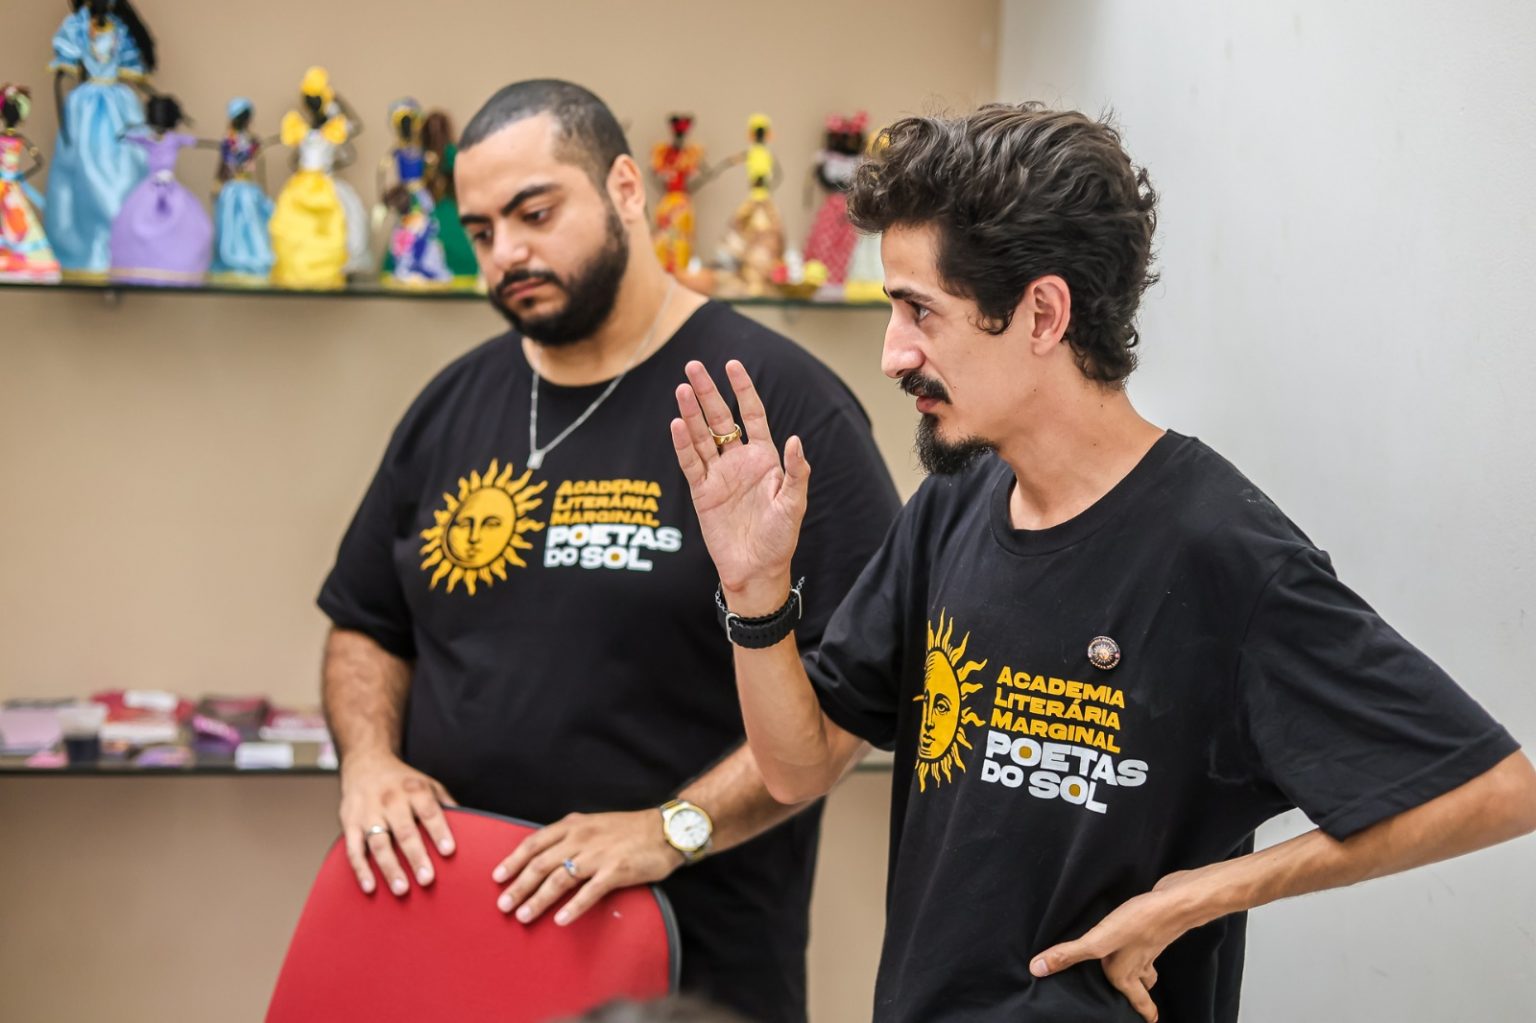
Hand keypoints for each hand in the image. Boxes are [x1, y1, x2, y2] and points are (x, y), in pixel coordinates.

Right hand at [338, 750, 457, 896]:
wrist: (366, 764)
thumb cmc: (403, 781)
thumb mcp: (428, 784)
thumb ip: (447, 805)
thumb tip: (472, 826)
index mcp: (414, 790)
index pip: (430, 812)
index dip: (439, 831)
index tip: (448, 851)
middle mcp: (391, 800)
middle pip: (404, 831)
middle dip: (416, 856)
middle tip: (427, 879)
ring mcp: (368, 812)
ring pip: (379, 843)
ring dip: (390, 868)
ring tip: (402, 889)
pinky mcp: (349, 823)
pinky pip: (354, 849)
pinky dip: (361, 869)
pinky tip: (370, 887)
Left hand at [491, 810, 684, 926]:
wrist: (666, 830)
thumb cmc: (628, 830)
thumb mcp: (593, 824)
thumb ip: (569, 837)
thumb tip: (543, 857)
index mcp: (574, 825)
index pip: (534, 843)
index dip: (513, 860)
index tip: (497, 877)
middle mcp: (581, 838)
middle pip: (541, 864)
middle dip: (518, 886)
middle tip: (503, 906)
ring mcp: (598, 855)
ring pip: (559, 879)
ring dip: (537, 899)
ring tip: (523, 916)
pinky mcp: (616, 871)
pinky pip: (589, 892)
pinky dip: (572, 907)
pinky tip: (560, 920)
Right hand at [671, 359, 808, 611]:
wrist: (756, 569)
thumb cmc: (779, 538)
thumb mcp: (794, 504)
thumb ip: (795, 472)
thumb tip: (794, 440)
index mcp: (764, 459)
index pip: (751, 415)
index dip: (742, 389)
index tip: (732, 365)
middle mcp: (739, 462)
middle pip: (720, 419)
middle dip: (708, 392)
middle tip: (693, 366)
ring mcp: (718, 475)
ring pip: (701, 437)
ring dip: (691, 413)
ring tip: (681, 388)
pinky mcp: (702, 492)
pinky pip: (690, 463)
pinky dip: (683, 444)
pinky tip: (676, 423)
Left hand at [1029, 870, 1204, 1022]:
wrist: (1177, 901)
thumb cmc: (1140, 923)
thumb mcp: (1100, 941)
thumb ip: (1070, 955)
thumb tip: (1037, 969)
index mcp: (1126, 975)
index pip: (1140, 1004)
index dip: (1144, 1014)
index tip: (1149, 1021)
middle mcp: (1139, 964)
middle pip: (1141, 987)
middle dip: (1139, 996)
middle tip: (1138, 1004)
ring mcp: (1148, 945)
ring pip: (1146, 966)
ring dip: (1140, 971)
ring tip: (1132, 971)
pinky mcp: (1151, 927)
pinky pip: (1144, 944)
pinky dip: (1139, 946)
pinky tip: (1129, 934)